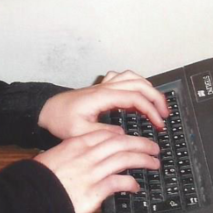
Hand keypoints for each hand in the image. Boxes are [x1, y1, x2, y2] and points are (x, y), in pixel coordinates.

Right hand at [34, 129, 159, 212]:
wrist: (32, 195)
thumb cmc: (41, 177)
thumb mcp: (55, 156)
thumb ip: (73, 153)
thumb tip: (86, 155)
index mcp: (76, 144)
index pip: (105, 134)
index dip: (122, 135)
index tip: (129, 137)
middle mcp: (87, 155)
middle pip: (120, 143)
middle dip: (140, 144)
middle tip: (153, 147)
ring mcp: (92, 172)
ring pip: (124, 159)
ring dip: (142, 160)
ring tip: (153, 162)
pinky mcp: (95, 191)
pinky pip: (118, 183)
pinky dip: (130, 183)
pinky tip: (136, 186)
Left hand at [38, 70, 169, 139]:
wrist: (46, 110)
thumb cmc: (60, 120)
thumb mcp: (80, 132)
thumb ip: (103, 134)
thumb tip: (124, 135)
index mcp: (102, 97)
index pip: (135, 98)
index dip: (151, 110)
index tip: (158, 124)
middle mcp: (105, 88)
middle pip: (139, 84)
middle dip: (156, 98)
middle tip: (165, 115)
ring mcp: (104, 86)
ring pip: (133, 77)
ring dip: (148, 88)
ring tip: (157, 104)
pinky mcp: (102, 88)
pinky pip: (123, 77)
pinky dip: (136, 82)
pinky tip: (138, 94)